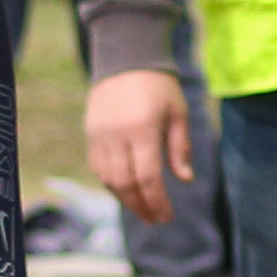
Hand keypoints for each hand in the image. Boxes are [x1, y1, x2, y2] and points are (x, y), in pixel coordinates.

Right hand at [86, 71, 195, 222]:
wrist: (126, 57)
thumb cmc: (159, 85)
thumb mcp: (178, 112)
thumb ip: (180, 147)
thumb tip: (186, 180)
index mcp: (143, 129)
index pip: (147, 177)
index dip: (157, 201)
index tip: (167, 216)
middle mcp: (118, 134)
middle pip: (126, 183)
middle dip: (141, 206)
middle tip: (155, 219)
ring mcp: (100, 134)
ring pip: (108, 179)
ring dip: (125, 199)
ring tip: (142, 209)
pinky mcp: (90, 133)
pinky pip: (98, 167)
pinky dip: (111, 184)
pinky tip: (126, 190)